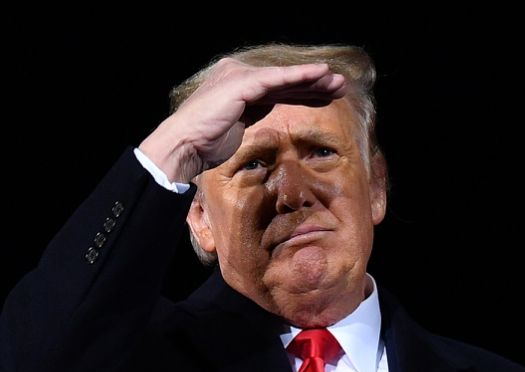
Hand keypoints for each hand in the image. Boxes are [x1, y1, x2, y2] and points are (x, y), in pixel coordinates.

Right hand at [139, 58, 345, 182]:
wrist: (184, 146)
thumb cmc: (205, 142)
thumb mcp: (235, 123)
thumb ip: (252, 111)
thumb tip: (267, 108)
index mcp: (237, 83)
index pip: (276, 87)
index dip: (303, 91)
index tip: (325, 97)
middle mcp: (238, 74)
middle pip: (283, 81)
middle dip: (313, 85)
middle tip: (339, 87)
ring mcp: (240, 76)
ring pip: (284, 78)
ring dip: (314, 80)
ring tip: (338, 83)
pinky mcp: (243, 83)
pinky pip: (277, 79)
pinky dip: (300, 76)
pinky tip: (321, 74)